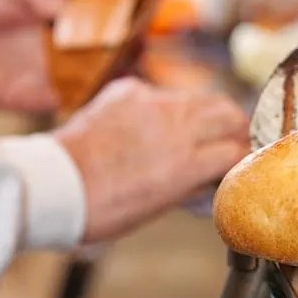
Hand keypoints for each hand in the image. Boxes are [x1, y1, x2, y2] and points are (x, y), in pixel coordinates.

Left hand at [54, 78, 250, 243]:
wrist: (53, 184)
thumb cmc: (103, 208)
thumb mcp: (159, 206)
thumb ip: (192, 186)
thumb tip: (213, 180)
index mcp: (187, 163)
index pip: (238, 149)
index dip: (244, 157)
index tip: (242, 162)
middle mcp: (176, 125)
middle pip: (229, 112)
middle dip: (236, 127)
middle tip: (232, 140)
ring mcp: (152, 102)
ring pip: (197, 97)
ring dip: (204, 113)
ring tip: (195, 130)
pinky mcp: (129, 90)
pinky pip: (160, 93)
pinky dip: (164, 108)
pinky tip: (152, 125)